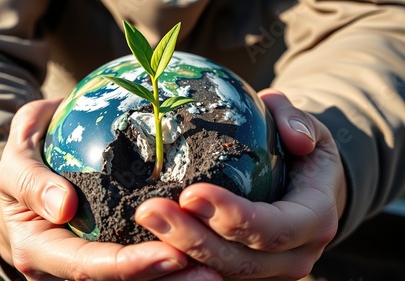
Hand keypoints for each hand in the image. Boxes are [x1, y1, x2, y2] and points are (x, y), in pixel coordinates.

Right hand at [0, 99, 219, 280]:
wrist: (28, 170)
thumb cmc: (23, 158)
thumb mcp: (15, 159)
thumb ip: (30, 180)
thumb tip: (62, 207)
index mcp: (39, 249)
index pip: (87, 266)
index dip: (130, 266)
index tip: (173, 255)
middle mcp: (62, 267)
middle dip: (164, 280)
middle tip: (211, 272)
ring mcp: (83, 262)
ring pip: (131, 279)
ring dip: (173, 278)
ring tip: (216, 270)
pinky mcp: (102, 250)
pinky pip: (136, 260)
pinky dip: (167, 261)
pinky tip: (203, 251)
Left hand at [135, 89, 346, 279]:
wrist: (311, 190)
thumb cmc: (303, 156)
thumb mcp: (311, 128)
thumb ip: (297, 120)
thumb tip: (296, 138)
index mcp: (315, 219)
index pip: (275, 229)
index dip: (234, 217)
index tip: (191, 193)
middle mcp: (295, 255)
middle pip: (241, 260)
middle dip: (193, 239)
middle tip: (150, 210)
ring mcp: (270, 270)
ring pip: (221, 273)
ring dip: (179, 250)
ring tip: (144, 219)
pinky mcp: (247, 272)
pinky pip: (208, 272)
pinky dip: (181, 260)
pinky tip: (152, 235)